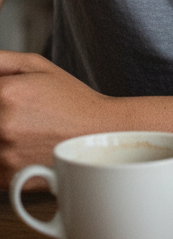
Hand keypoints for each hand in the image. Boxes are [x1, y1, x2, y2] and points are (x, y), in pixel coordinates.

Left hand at [0, 50, 111, 185]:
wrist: (97, 132)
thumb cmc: (69, 100)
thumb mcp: (38, 67)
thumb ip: (1, 60)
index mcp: (6, 92)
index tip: (5, 101)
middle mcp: (1, 124)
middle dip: (1, 114)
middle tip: (21, 115)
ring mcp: (3, 153)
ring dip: (1, 136)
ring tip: (24, 131)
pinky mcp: (4, 178)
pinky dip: (4, 156)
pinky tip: (23, 148)